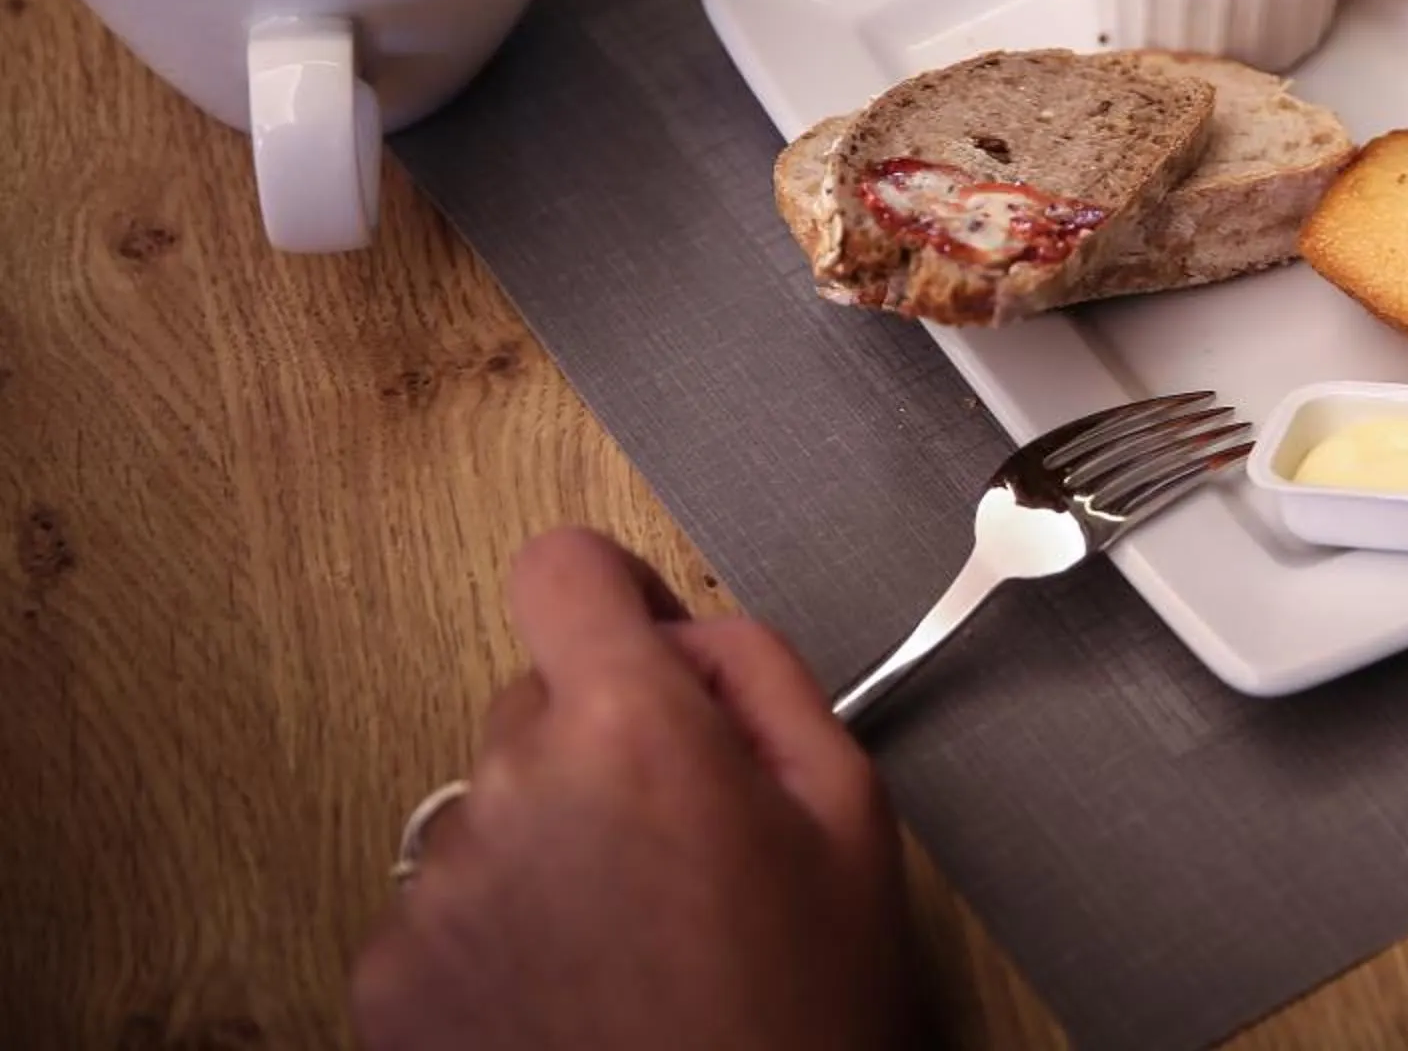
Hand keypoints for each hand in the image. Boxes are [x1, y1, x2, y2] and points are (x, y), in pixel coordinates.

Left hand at [351, 530, 918, 1050]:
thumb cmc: (799, 1016)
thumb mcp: (848, 813)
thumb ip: (767, 677)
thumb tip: (692, 632)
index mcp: (632, 734)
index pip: (561, 569)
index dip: (611, 594)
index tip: (642, 646)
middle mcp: (512, 793)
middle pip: (535, 697)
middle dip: (603, 742)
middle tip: (685, 844)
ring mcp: (437, 893)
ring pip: (491, 804)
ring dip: (549, 842)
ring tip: (633, 938)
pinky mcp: (390, 982)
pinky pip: (444, 903)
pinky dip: (501, 931)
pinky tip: (576, 990)